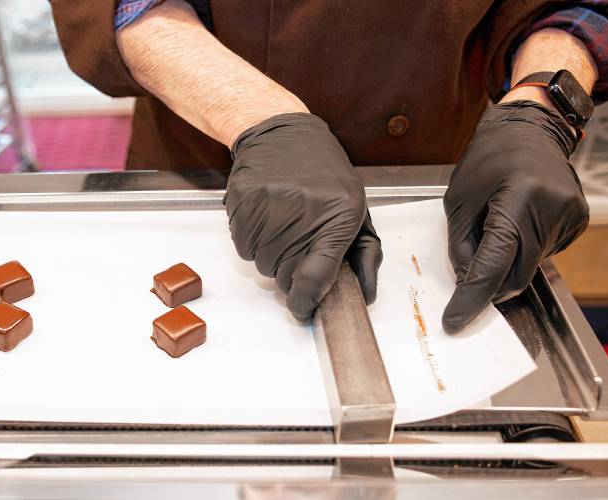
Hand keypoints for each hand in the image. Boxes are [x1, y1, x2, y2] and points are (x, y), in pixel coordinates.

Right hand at [225, 113, 381, 320]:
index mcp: (338, 217)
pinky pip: (242, 246)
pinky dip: (251, 241)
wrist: (284, 135)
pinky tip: (263, 219)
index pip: (316, 277)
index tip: (302, 307)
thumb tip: (365, 294)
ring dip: (270, 256)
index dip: (306, 301)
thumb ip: (364, 254)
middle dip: (289, 272)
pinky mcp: (244, 200)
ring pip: (261, 264)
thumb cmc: (325, 176)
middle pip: (284, 276)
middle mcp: (304, 212)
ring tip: (281, 228)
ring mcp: (270, 205)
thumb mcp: (357, 210)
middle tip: (296, 248)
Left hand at [442, 101, 588, 333]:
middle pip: (516, 274)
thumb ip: (461, 245)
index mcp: (517, 199)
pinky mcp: (577, 222)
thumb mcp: (458, 202)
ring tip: (495, 230)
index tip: (455, 320)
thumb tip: (467, 283)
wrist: (529, 131)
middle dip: (489, 285)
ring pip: (530, 268)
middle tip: (468, 279)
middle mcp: (550, 209)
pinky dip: (524, 252)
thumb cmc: (488, 161)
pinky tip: (517, 226)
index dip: (472, 296)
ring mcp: (570, 216)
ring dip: (506, 266)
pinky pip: (544, 254)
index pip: (494, 263)